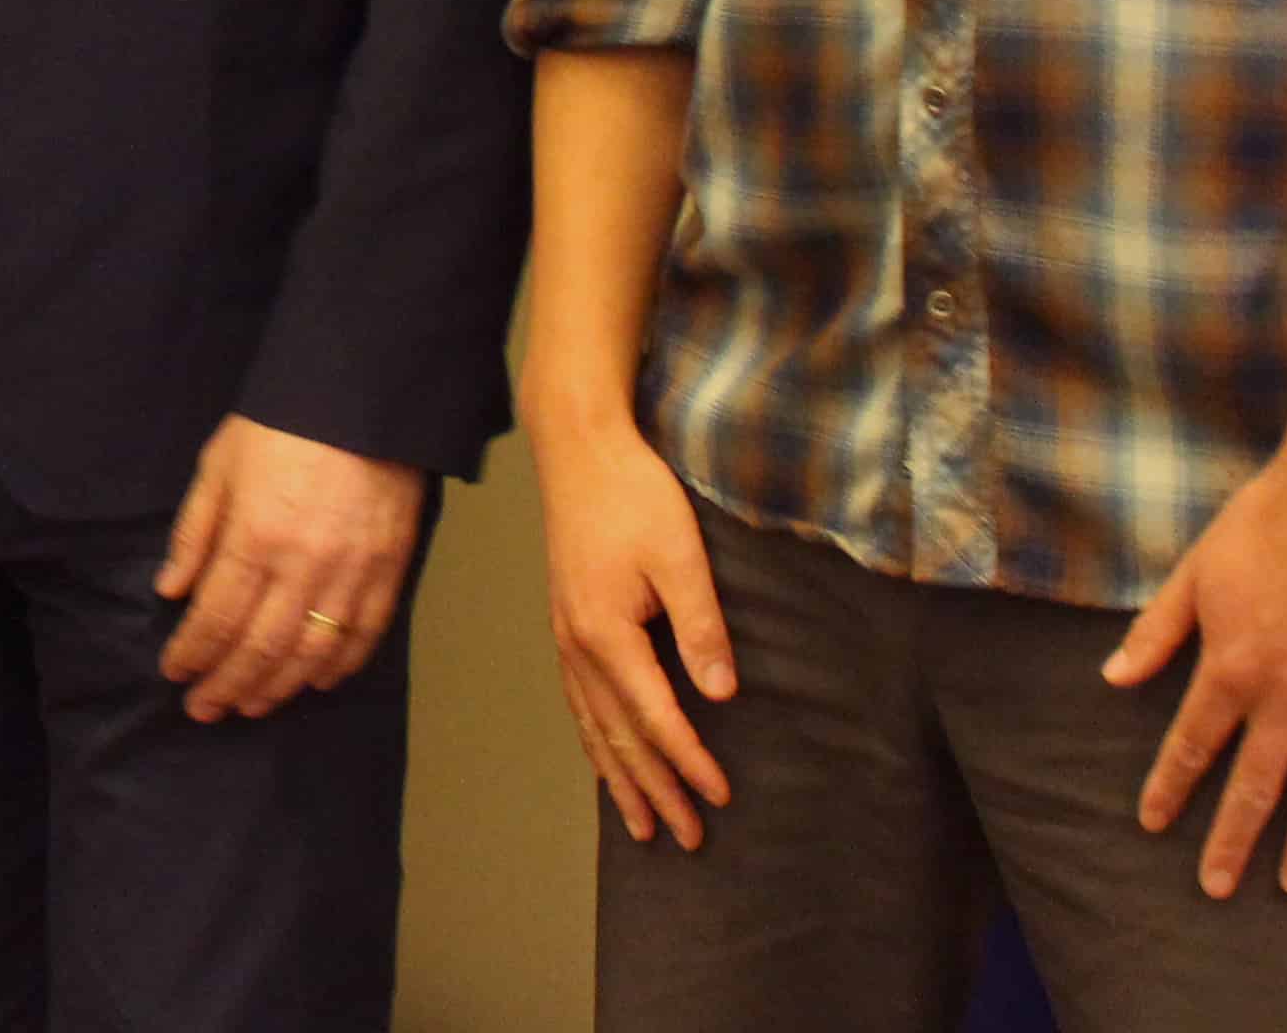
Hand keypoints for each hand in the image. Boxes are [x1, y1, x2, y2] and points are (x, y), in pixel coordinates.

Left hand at [152, 414, 424, 720]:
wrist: (361, 400)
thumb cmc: (281, 426)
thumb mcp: (219, 466)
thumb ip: (195, 533)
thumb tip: (171, 591)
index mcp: (255, 536)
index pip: (217, 616)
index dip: (193, 653)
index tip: (175, 673)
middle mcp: (303, 565)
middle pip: (261, 646)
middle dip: (227, 685)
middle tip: (204, 710)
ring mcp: (352, 573)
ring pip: (310, 653)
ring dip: (276, 688)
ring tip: (250, 706)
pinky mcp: (389, 571)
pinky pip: (365, 636)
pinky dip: (338, 667)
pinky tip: (314, 683)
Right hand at [532, 416, 736, 844]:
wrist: (578, 448)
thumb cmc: (632, 494)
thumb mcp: (680, 556)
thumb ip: (699, 626)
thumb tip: (719, 693)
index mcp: (606, 633)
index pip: (655, 716)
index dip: (689, 761)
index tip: (720, 797)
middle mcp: (578, 644)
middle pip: (618, 735)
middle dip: (653, 789)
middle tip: (686, 837)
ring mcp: (565, 634)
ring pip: (592, 724)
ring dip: (618, 776)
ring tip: (640, 823)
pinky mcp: (566, 620)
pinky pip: (578, 700)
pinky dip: (594, 739)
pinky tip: (605, 754)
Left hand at [1105, 441, 1286, 896]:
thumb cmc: (1259, 527)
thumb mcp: (1193, 575)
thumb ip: (1157, 633)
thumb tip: (1113, 677)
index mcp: (1231, 670)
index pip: (1193, 745)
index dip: (1171, 787)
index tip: (1153, 824)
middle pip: (1256, 783)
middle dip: (1232, 839)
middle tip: (1217, 888)